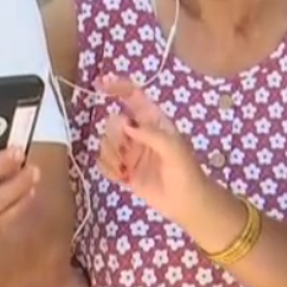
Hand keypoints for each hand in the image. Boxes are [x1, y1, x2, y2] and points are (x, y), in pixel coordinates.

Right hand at [97, 75, 220, 227]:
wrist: (186, 202)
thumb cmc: (186, 171)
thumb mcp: (173, 149)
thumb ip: (150, 134)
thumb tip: (125, 124)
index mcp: (154, 121)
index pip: (134, 97)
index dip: (118, 87)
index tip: (101, 84)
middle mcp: (139, 134)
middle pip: (114, 122)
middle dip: (114, 134)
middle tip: (125, 148)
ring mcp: (131, 152)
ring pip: (106, 142)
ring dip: (110, 154)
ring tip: (124, 167)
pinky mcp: (124, 170)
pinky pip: (104, 162)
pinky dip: (108, 168)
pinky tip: (121, 176)